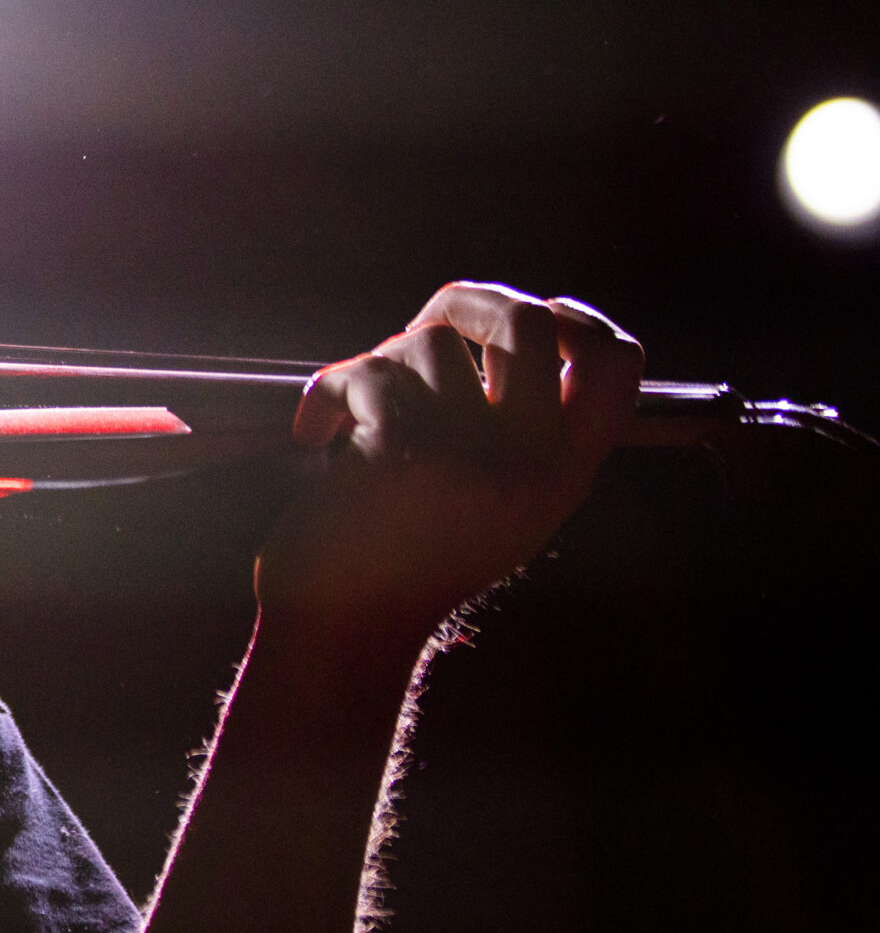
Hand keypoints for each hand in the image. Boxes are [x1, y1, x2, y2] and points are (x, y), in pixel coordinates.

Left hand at [256, 281, 643, 648]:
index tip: (535, 311)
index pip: (617, 366)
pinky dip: (326, 392)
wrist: (343, 628)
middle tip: (424, 328)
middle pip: (528, 320)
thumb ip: (523, 429)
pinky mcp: (400, 446)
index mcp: (564, 473)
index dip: (579, 319)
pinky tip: (315, 432)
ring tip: (357, 416)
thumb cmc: (406, 559)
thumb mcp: (498, 503)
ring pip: (428, 342)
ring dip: (380, 364)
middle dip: (465, 304)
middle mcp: (529, 461)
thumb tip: (511, 319)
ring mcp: (468, 452)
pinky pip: (367, 370)